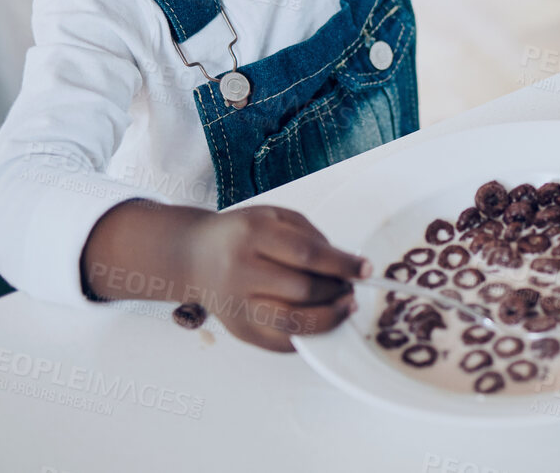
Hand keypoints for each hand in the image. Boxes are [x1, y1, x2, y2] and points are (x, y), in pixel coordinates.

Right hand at [81, 200, 366, 352]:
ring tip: (344, 307)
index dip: (342, 264)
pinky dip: (309, 335)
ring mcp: (237, 306)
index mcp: (253, 236)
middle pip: (303, 291)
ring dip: (328, 319)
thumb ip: (311, 238)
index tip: (365, 269)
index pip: (308, 255)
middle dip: (337, 291)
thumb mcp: (275, 218)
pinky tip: (321, 321)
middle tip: (351, 288)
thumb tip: (346, 267)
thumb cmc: (242, 234)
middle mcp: (241, 272)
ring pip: (292, 324)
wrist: (193, 256)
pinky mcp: (239, 331)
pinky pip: (281, 342)